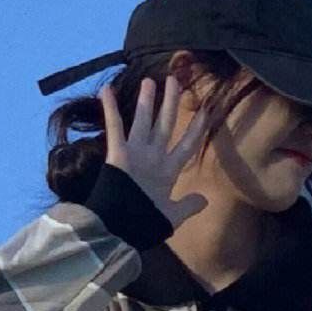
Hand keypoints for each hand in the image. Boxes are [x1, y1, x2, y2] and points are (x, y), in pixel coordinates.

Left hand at [100, 75, 208, 227]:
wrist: (119, 229)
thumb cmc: (145, 224)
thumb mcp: (172, 217)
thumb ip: (189, 206)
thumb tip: (206, 199)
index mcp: (170, 172)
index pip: (188, 145)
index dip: (197, 128)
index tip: (205, 112)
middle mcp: (155, 157)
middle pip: (166, 125)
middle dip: (171, 103)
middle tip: (175, 80)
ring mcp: (137, 153)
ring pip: (144, 121)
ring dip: (147, 100)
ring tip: (150, 81)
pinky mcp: (118, 153)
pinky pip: (114, 127)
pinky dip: (109, 108)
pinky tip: (105, 88)